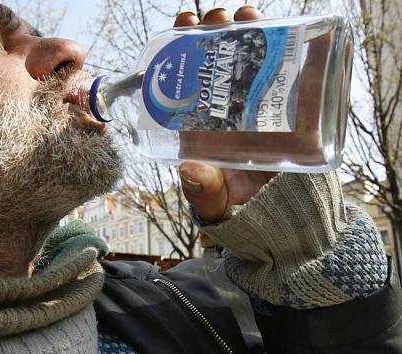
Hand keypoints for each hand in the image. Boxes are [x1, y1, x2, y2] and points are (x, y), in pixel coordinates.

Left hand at [174, 7, 277, 222]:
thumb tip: (191, 172)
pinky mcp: (291, 103)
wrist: (278, 215)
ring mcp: (258, 99)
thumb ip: (203, 191)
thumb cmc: (236, 204)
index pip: (187, 73)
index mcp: (199, 119)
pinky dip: (291, 44)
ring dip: (248, 28)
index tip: (184, 24)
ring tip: (247, 17)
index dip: (182, 45)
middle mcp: (225, 103)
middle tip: (217, 19)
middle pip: (217, 55)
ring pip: (251, 54)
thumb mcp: (214, 200)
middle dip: (215, 29)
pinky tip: (287, 28)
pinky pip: (291, 67)